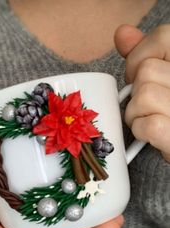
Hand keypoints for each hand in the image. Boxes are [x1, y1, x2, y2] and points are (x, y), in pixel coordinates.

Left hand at [115, 24, 169, 162]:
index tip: (136, 75)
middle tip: (145, 104)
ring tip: (147, 118)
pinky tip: (149, 133)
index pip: (163, 37)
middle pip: (147, 71)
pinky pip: (150, 124)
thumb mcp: (160, 77)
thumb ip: (145, 54)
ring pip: (144, 95)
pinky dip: (141, 130)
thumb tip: (122, 33)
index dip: (139, 56)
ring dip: (135, 112)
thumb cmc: (165, 110)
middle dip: (136, 90)